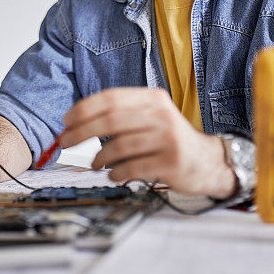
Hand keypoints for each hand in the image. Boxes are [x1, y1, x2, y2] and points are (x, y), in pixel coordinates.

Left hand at [60, 87, 236, 198]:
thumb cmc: (170, 139)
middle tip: (66, 141)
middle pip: (111, 120)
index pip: (112, 98)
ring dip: (99, 157)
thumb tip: (79, 122)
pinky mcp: (171, 162)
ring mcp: (167, 138)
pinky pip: (132, 167)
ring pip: (120, 145)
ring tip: (95, 163)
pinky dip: (116, 173)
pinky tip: (114, 175)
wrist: (207, 161)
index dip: (85, 108)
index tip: (67, 120)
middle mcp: (161, 115)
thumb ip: (122, 115)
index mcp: (153, 99)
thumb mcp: (151, 117)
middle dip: (82, 131)